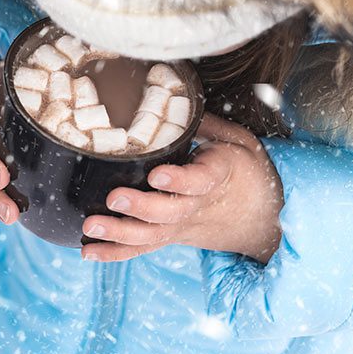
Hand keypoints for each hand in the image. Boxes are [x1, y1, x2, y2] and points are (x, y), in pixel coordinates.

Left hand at [81, 113, 283, 263]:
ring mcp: (183, 226)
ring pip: (152, 235)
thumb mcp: (237, 139)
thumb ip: (206, 123)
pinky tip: (89, 252)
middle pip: (170, 213)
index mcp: (219, 175)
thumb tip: (176, 100)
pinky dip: (115, 253)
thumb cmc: (243, 169)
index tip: (158, 175)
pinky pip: (143, 248)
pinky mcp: (170, 237)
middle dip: (140, 208)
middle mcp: (199, 206)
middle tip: (114, 198)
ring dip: (119, 234)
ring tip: (90, 227)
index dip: (180, 181)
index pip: (201, 180)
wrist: (263, 216)